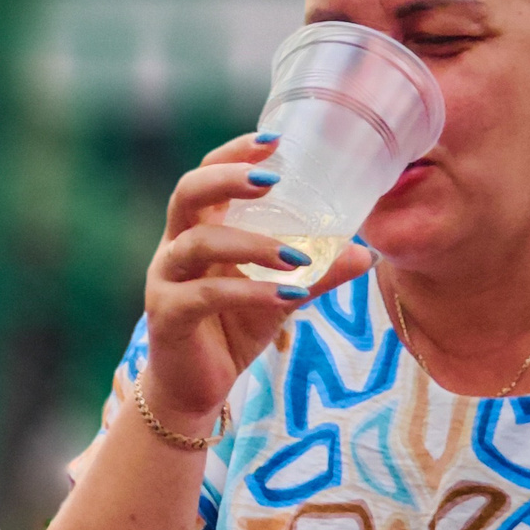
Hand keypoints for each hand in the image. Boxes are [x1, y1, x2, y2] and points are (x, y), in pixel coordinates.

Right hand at [140, 133, 375, 435]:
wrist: (195, 389)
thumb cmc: (231, 329)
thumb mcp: (279, 296)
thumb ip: (314, 273)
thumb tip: (364, 252)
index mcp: (198, 230)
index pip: (207, 176)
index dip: (234, 154)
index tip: (274, 140)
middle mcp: (175, 246)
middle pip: (187, 194)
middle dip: (228, 178)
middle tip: (273, 181)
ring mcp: (165, 280)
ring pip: (198, 244)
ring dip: (251, 244)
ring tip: (297, 255)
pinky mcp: (167, 316)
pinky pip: (205, 296)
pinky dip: (250, 293)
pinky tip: (288, 295)